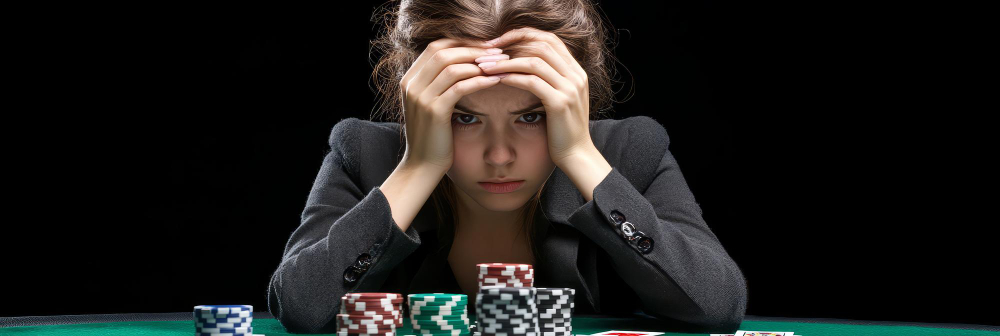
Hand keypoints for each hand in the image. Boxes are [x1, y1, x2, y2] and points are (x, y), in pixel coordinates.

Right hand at [399, 38, 506, 172]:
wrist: (423, 166)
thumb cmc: (433, 136)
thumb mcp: (432, 104)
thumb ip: (440, 83)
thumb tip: (467, 62)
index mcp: (410, 79)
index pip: (437, 47)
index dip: (463, 43)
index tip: (487, 45)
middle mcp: (411, 84)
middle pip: (444, 51)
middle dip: (474, 49)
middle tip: (499, 51)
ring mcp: (421, 97)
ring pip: (452, 66)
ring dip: (479, 63)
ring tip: (501, 64)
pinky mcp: (434, 111)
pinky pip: (460, 87)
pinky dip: (480, 80)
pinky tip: (497, 80)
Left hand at [478, 27, 594, 166]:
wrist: (576, 155)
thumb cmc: (562, 129)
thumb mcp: (559, 98)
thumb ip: (549, 79)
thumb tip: (522, 63)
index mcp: (576, 71)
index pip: (549, 39)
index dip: (522, 35)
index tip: (498, 41)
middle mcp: (576, 75)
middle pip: (541, 44)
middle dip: (511, 44)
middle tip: (486, 50)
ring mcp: (570, 88)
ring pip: (534, 61)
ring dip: (506, 61)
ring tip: (485, 65)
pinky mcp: (560, 103)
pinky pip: (532, 82)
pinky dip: (512, 77)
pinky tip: (496, 79)